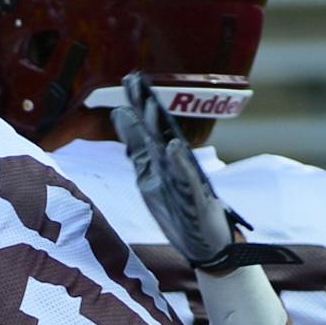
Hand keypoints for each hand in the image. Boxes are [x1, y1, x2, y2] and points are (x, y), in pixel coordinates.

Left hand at [112, 73, 294, 275]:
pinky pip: (186, 179)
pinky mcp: (195, 199)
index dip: (137, 106)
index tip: (128, 79)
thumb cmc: (178, 209)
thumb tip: (120, 116)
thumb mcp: (150, 177)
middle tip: (135, 79)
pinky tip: (173, 147)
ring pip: (171, 150)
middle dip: (146, 107)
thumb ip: (137, 149)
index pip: (147, 130)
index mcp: (161, 162)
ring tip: (151, 106)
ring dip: (161, 128)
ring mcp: (186, 181)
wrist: (206, 245)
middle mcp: (174, 166)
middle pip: (158, 132)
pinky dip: (180, 163)